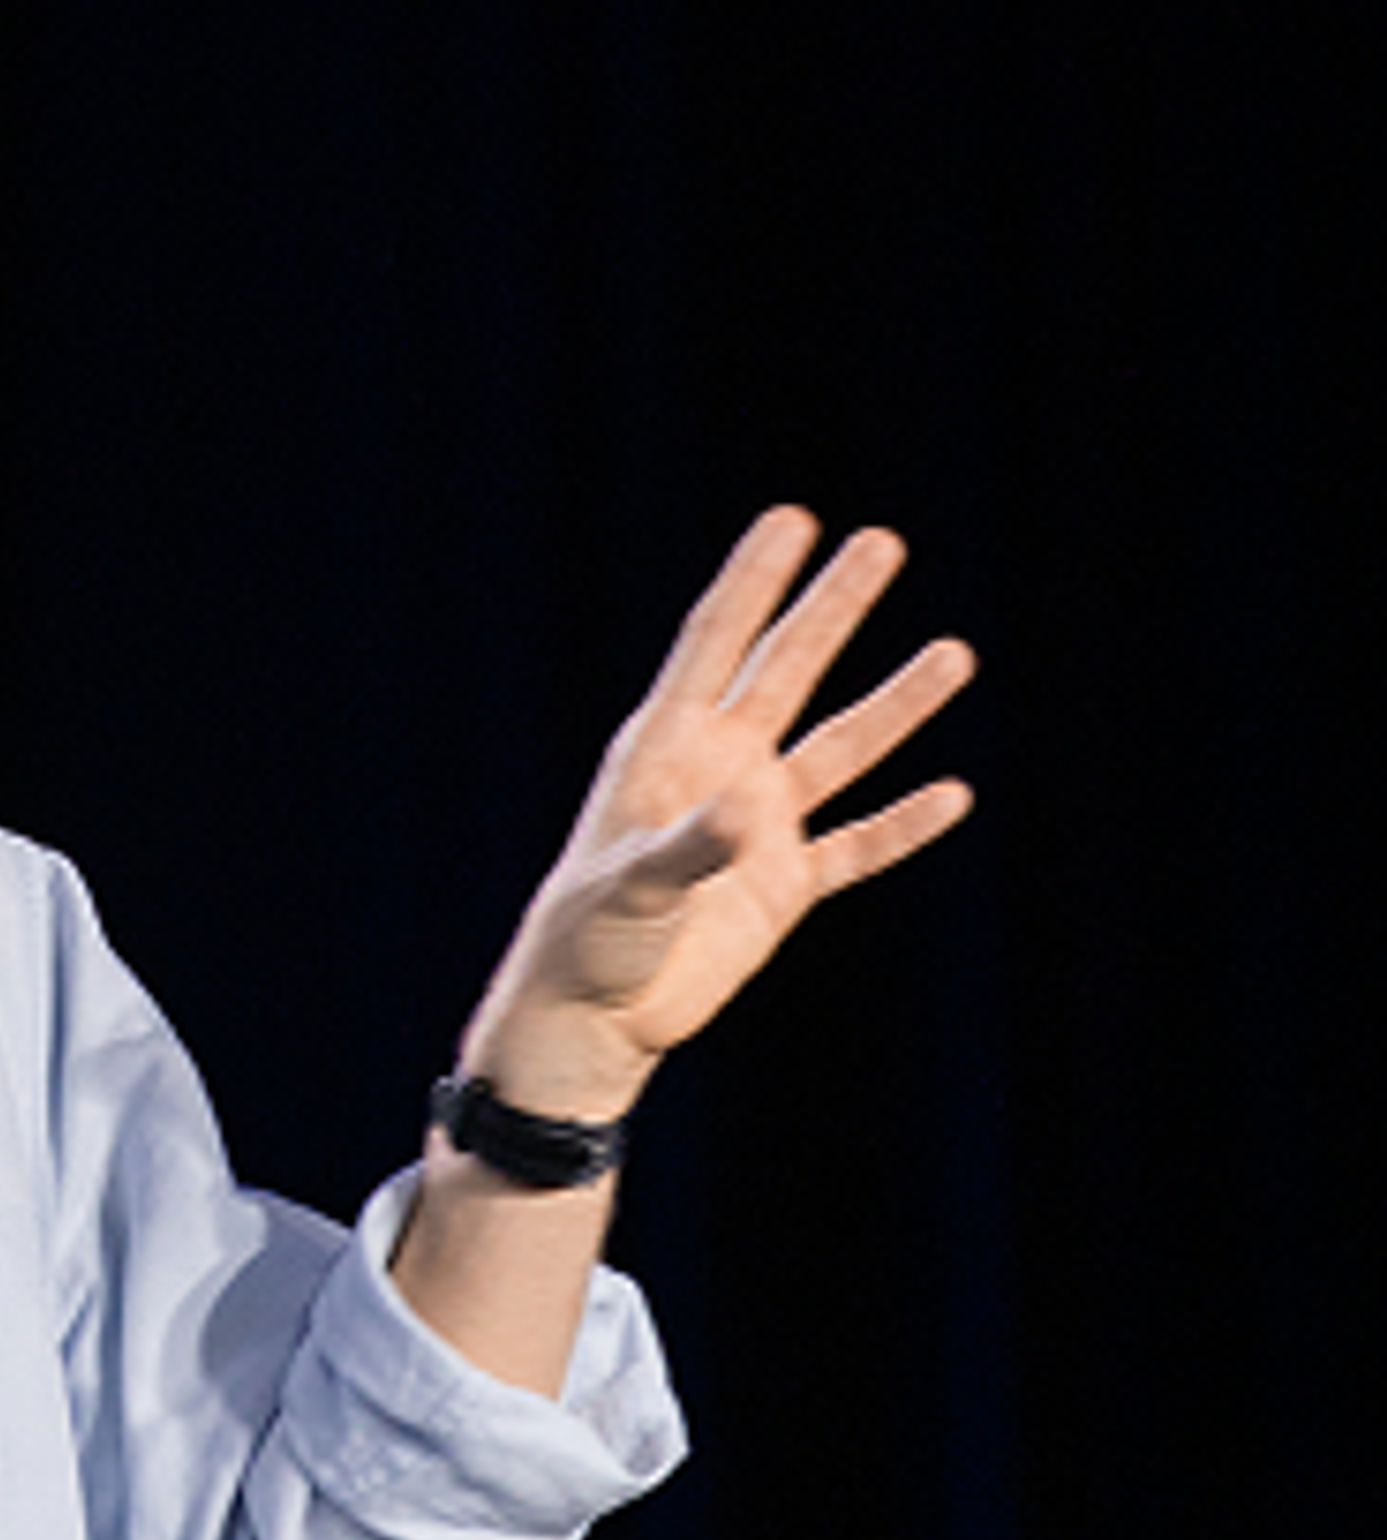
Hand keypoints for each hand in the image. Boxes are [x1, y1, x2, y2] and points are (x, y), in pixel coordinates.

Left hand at [460, 505, 977, 1119]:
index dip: (752, 581)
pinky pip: (855, 846)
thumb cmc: (585, 944)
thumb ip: (687, 847)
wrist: (592, 1020)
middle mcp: (717, 773)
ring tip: (953, 654)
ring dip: (895, 706)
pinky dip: (901, 824)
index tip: (793, 518)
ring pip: (839, 750)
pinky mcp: (782, 888)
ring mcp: (754, 828)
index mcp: (663, 751)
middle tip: (882, 542)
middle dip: (831, 609)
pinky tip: (951, 793)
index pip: (713, 645)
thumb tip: (751, 811)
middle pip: (785, 672)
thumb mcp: (627, 890)